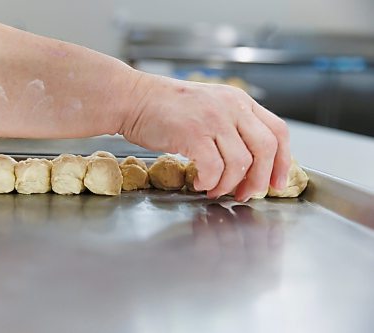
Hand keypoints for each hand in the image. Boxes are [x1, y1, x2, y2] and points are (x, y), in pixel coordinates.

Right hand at [120, 72, 290, 201]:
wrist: (132, 98)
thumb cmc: (165, 108)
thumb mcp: (208, 107)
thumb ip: (231, 127)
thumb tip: (248, 163)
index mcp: (238, 101)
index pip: (277, 130)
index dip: (283, 160)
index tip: (277, 182)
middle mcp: (231, 107)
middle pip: (266, 148)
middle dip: (259, 179)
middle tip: (247, 194)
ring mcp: (213, 119)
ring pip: (240, 162)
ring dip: (229, 184)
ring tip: (214, 190)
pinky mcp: (193, 133)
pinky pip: (213, 168)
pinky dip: (209, 181)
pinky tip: (199, 182)